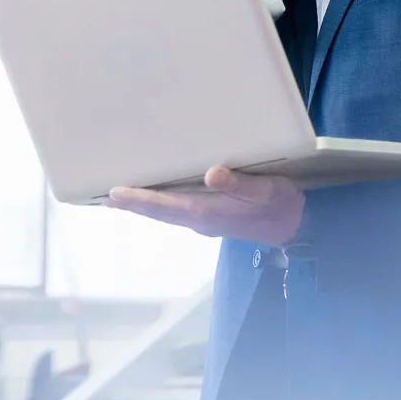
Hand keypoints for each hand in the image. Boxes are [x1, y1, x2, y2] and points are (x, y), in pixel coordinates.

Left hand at [106, 166, 305, 243]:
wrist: (296, 225)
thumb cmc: (280, 204)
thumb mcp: (264, 190)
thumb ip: (239, 184)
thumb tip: (211, 174)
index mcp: (207, 212)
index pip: (164, 205)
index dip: (138, 199)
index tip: (114, 193)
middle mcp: (200, 220)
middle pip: (158, 211)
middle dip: (132, 203)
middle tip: (104, 195)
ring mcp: (204, 221)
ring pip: (165, 212)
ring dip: (143, 204)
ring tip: (121, 196)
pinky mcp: (211, 218)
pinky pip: (176, 211)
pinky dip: (159, 203)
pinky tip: (155, 196)